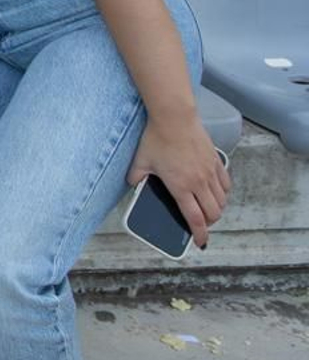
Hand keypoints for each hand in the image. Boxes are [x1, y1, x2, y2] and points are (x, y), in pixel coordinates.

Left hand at [127, 112, 229, 247]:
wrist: (174, 117)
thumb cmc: (156, 138)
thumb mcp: (140, 161)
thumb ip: (136, 177)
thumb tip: (134, 185)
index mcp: (181, 187)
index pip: (195, 218)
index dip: (199, 234)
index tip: (200, 242)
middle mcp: (199, 182)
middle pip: (213, 213)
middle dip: (208, 224)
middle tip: (201, 225)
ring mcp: (210, 171)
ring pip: (221, 200)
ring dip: (217, 209)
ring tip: (208, 210)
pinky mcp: (215, 160)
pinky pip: (225, 183)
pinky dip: (223, 192)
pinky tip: (216, 192)